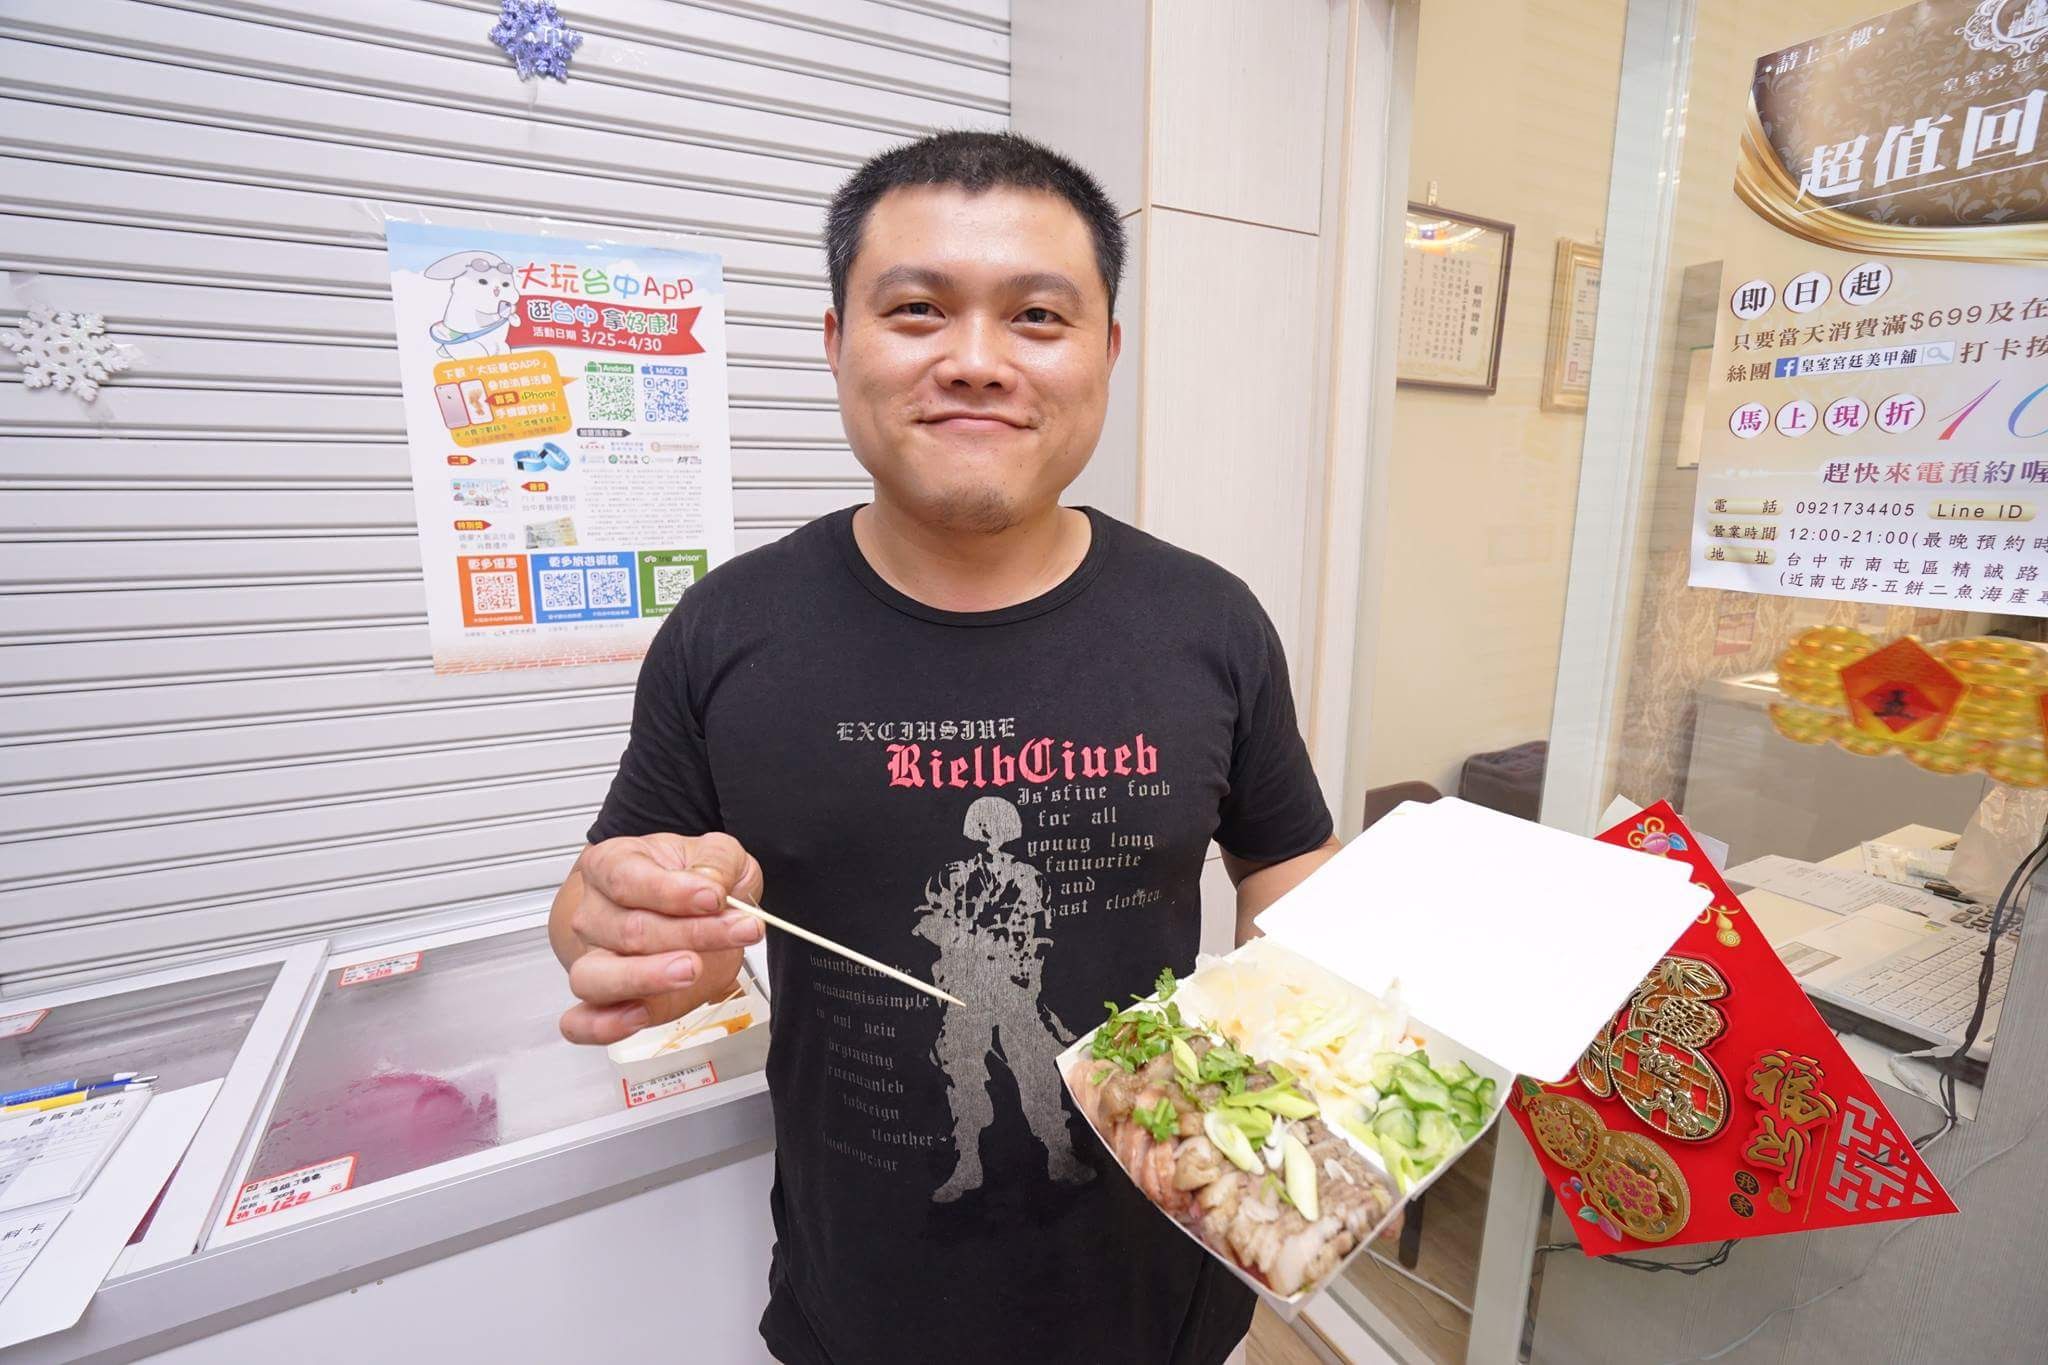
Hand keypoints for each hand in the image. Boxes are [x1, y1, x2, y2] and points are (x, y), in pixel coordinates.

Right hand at [557, 832, 764, 1045]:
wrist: (688, 912)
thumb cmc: (692, 880)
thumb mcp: (717, 855)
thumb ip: (717, 863)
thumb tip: (712, 885)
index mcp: (611, 864)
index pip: (627, 880)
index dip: (672, 892)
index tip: (714, 897)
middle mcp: (594, 913)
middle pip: (628, 930)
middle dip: (692, 933)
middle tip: (739, 930)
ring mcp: (594, 958)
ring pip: (597, 975)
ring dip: (646, 977)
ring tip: (690, 970)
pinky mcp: (606, 1000)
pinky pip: (582, 1022)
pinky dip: (604, 1024)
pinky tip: (637, 1017)